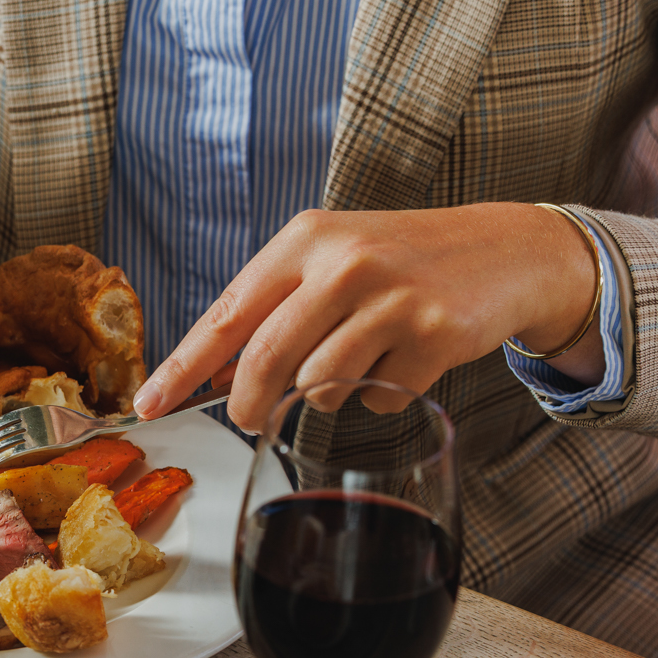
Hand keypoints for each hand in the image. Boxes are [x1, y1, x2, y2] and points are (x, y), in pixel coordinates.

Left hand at [133, 203, 603, 430]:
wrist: (508, 250)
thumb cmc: (402, 260)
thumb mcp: (331, 259)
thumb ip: (273, 308)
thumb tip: (209, 375)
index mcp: (305, 239)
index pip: (227, 314)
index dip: (182, 367)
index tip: (149, 404)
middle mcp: (344, 262)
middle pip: (265, 360)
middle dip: (247, 403)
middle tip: (246, 418)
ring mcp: (392, 298)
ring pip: (319, 386)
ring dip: (326, 395)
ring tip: (357, 361)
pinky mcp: (435, 334)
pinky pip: (377, 400)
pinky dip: (380, 397)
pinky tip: (403, 362)